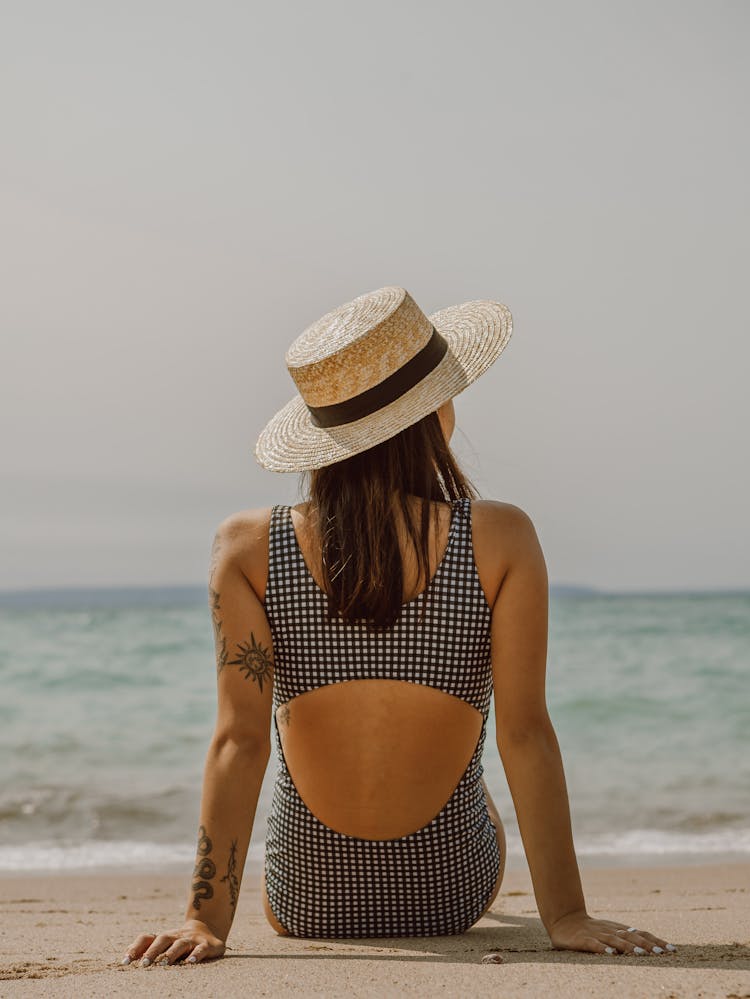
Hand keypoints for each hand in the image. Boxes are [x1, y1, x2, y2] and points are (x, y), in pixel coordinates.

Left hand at [120, 918, 226, 965]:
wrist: (208, 927)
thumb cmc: (179, 941)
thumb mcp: (165, 943)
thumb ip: (148, 947)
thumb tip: (125, 954)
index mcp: (164, 937)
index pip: (147, 938)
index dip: (136, 948)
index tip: (125, 962)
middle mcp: (176, 936)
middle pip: (163, 939)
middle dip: (153, 951)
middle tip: (144, 964)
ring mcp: (192, 940)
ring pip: (180, 944)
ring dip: (171, 953)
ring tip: (164, 963)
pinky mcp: (207, 945)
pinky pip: (201, 949)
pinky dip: (196, 954)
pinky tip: (190, 962)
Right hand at [548, 910, 676, 955]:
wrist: (564, 919)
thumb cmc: (590, 929)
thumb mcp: (609, 932)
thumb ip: (626, 938)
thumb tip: (648, 946)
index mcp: (618, 929)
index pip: (641, 933)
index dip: (656, 940)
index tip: (672, 949)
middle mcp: (611, 930)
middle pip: (632, 936)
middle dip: (647, 944)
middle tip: (662, 953)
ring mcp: (597, 934)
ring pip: (616, 940)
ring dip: (629, 947)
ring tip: (642, 954)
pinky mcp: (583, 940)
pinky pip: (594, 945)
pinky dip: (603, 949)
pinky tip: (610, 954)